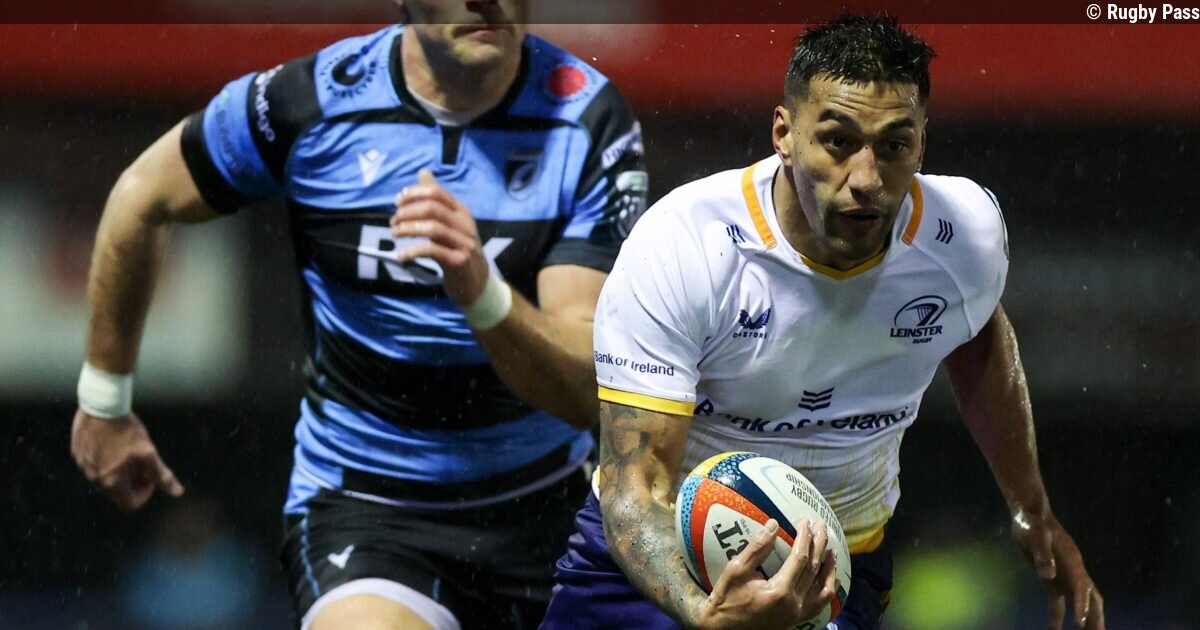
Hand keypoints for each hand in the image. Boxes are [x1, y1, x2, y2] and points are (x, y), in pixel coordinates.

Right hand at [70, 409, 183, 510]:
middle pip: (116, 492)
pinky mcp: (77, 452)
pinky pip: (92, 464)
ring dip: (118, 472)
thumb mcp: (149, 453)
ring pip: (103, 478)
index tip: (151, 478)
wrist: (102, 405)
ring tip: (129, 453)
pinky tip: (114, 444)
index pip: (130, 504)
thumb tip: (178, 492)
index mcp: (111, 482)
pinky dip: (105, 461)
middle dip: (132, 482)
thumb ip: (162, 475)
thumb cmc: (127, 431)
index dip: (145, 494)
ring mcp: (82, 465)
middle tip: (142, 464)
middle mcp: (93, 478)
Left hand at [390, 168, 490, 305]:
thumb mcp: (450, 222)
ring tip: (395, 233)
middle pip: (432, 208)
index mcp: (461, 211)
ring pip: (432, 228)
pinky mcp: (459, 262)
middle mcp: (465, 224)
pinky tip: (402, 256)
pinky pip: (432, 251)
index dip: (414, 194)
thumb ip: (436, 199)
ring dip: (408, 229)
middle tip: (393, 221)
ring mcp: (464, 243)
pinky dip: (413, 251)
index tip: (397, 202)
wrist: (477, 283)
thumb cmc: (458, 249)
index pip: (436, 193)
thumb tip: (423, 172)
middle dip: (407, 212)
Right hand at [695, 519, 837, 629]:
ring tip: (831, 548)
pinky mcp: (796, 619)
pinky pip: (820, 604)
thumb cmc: (727, 598)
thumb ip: (757, 548)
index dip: (805, 537)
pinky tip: (834, 579)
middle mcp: (794, 603)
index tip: (805, 520)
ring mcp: (797, 613)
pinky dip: (829, 589)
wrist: (724, 628)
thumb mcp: (736, 570)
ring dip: (829, 566)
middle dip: (819, 544)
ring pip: (822, 587)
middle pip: (814, 569)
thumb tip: (773, 524)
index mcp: (780, 590)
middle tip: (822, 525)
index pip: (800, 557)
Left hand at [1012, 508, 1104, 628]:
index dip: (1082, 604)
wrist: (1029, 515)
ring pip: (1079, 605)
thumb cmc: (1033, 522)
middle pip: (1092, 599)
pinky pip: (1058, 605)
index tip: (1080, 622)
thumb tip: (1048, 574)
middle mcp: (1074, 573)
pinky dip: (1057, 619)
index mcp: (1072, 562)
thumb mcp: (1035, 533)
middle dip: (1096, 618)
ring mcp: (1065, 579)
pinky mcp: (1052, 582)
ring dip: (1084, 622)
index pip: (1082, 587)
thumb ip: (1042, 552)